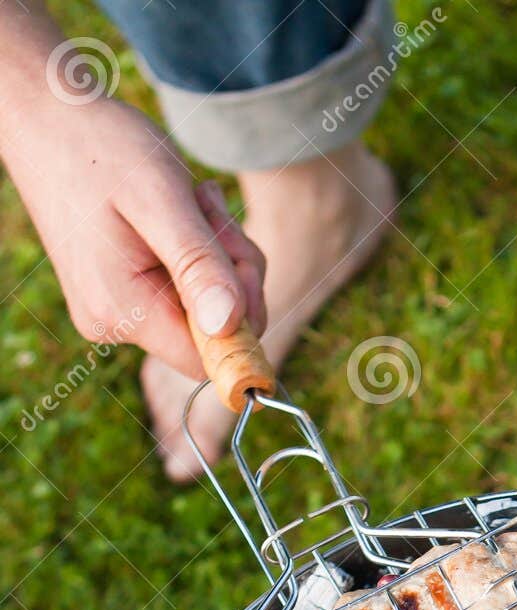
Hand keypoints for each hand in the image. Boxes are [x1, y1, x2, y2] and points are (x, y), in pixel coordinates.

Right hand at [2, 93, 265, 376]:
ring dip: (218, 254)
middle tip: (214, 212)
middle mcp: (115, 324)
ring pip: (203, 307)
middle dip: (231, 275)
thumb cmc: (100, 147)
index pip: (209, 359)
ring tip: (195, 200)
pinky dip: (198, 250)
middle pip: (211, 333)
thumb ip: (198, 266)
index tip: (238, 260)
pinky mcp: (122, 292)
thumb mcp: (161, 201)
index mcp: (123, 312)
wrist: (49, 117)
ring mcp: (116, 310)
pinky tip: (184, 209)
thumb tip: (231, 327)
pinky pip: (183, 288)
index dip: (242, 320)